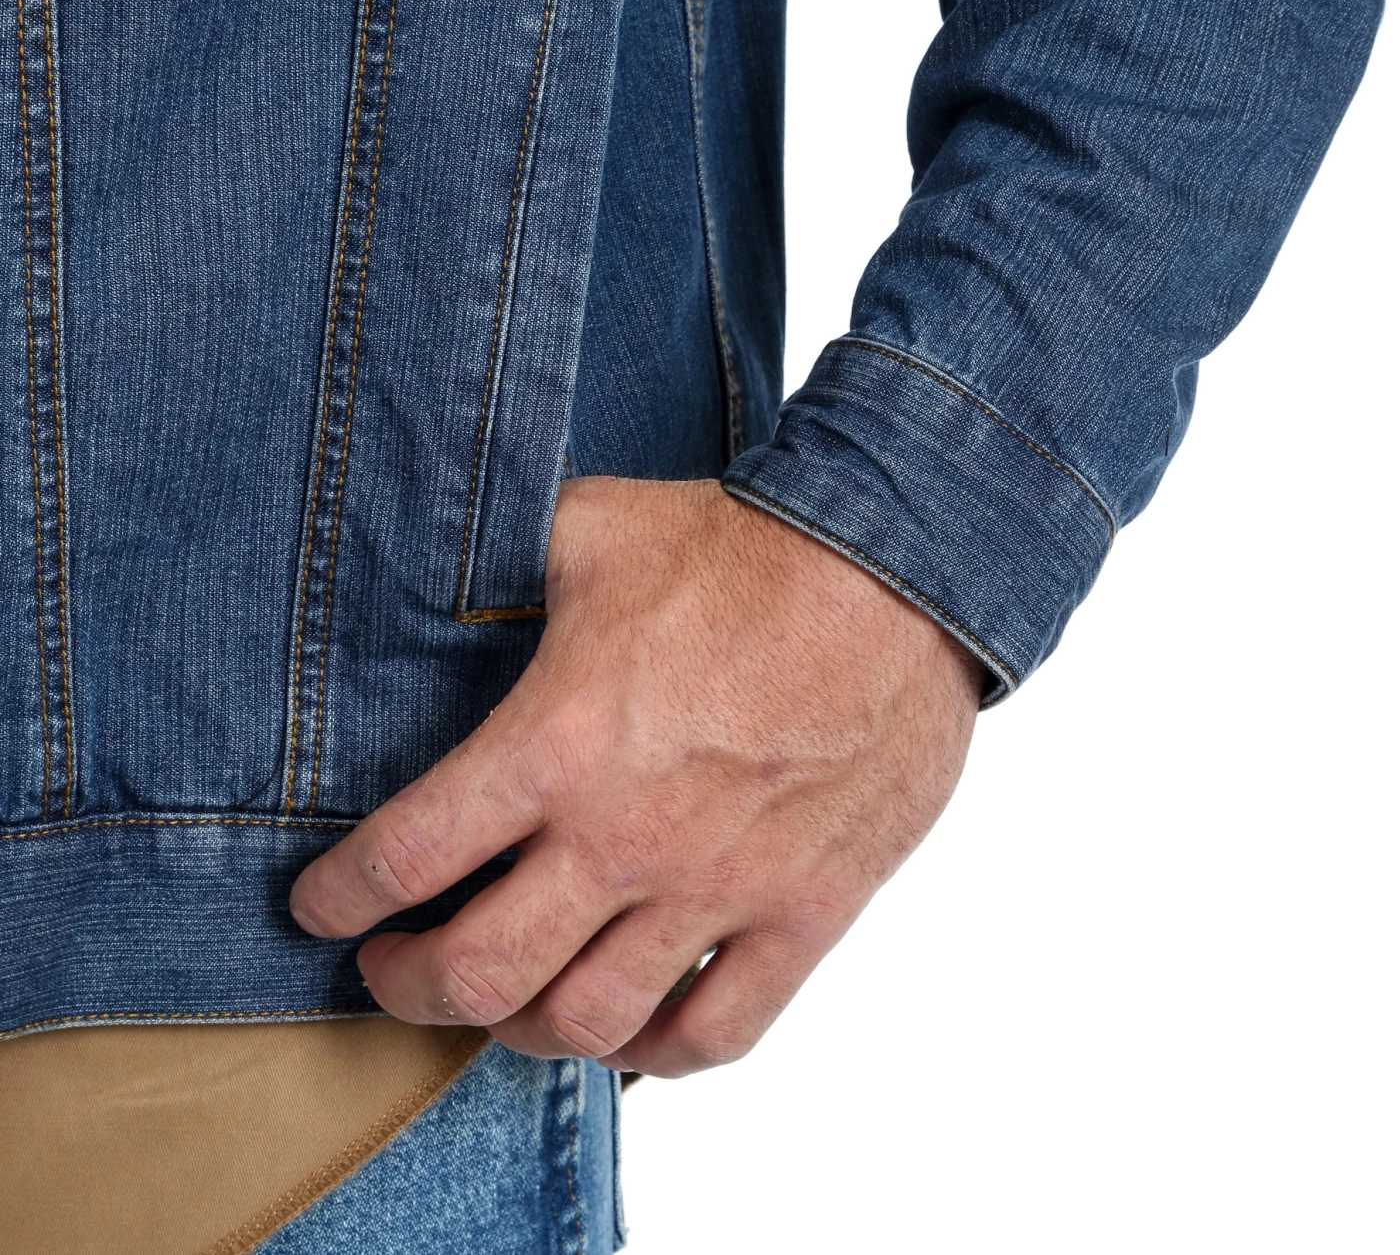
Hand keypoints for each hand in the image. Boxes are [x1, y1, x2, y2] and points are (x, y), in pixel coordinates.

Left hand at [290, 476, 981, 1076]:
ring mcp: (716, 889)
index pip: (405, 857)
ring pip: (586, 1023)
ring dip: (518, 1030)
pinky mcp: (803, 911)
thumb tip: (453, 570)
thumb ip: (506, 566)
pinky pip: (719, 1032)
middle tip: (392, 969)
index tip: (322, 905)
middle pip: (476, 974)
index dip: (338, 896)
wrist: (898, 574)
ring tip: (502, 1004)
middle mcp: (624, 838)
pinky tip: (631, 1030)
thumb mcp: (596, 526)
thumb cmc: (748, 546)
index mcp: (558, 743)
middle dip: (407, 987)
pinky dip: (658, 1053)